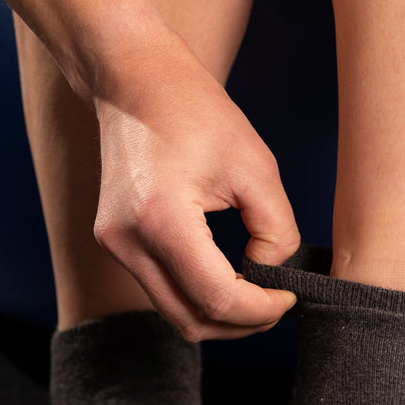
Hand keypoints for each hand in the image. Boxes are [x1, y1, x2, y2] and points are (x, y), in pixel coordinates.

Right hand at [92, 37, 300, 340]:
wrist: (134, 80)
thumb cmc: (196, 112)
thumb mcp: (257, 166)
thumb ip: (276, 229)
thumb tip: (272, 274)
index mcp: (161, 219)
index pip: (216, 298)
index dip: (260, 310)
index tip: (289, 297)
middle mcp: (127, 241)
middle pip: (191, 321)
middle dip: (242, 323)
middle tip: (278, 302)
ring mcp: (115, 245)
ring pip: (175, 313)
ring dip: (220, 314)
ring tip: (258, 292)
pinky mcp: (115, 243)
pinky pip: (162, 290)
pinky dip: (198, 296)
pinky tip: (229, 278)